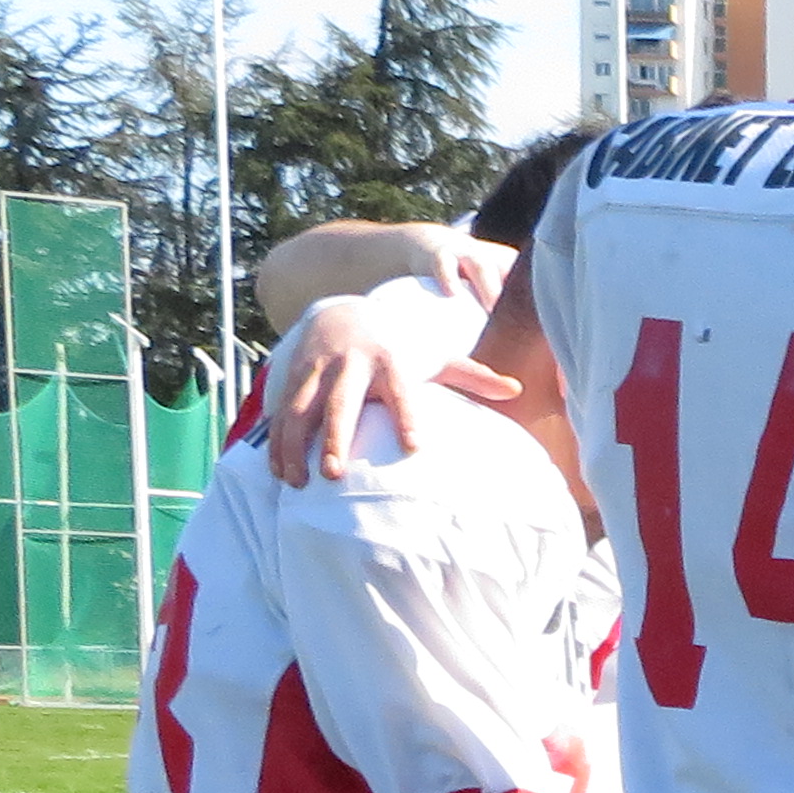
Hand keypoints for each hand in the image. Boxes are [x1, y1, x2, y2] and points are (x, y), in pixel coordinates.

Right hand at [263, 291, 519, 486]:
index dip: (407, 417)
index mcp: (391, 362)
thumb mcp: (432, 356)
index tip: (414, 447)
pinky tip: (277, 470)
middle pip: (342, 403)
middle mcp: (352, 363)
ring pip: (300, 408)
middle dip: (335, 437)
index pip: (402, 391)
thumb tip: (517, 389)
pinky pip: (280, 410)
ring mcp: (318, 369)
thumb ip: (471, 375)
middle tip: (334, 474)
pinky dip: (276, 440)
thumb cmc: (396, 346)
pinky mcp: (291, 374)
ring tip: (295, 482)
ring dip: (294, 446)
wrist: (340, 311)